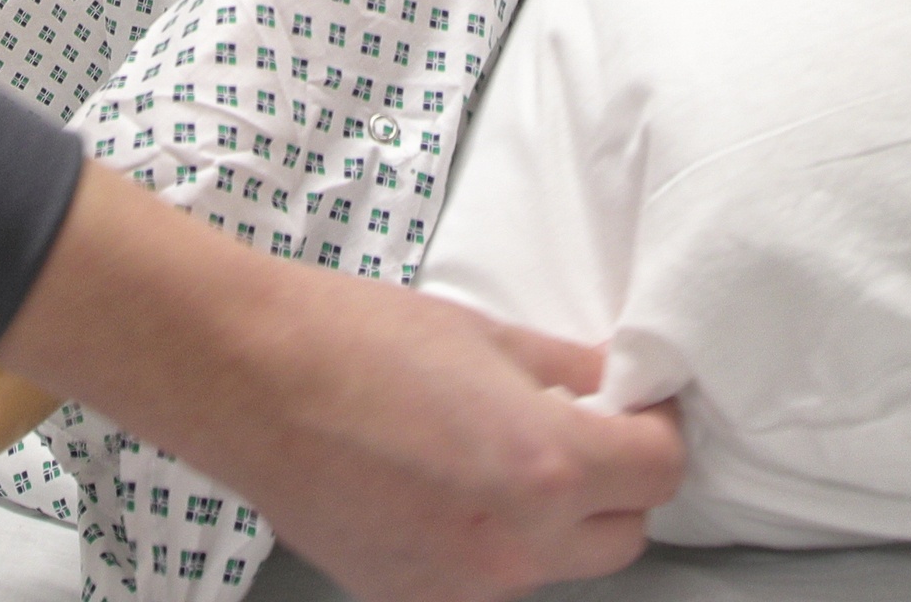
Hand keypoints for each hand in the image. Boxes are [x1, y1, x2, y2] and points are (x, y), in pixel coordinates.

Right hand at [0, 168, 677, 600]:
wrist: (249, 380)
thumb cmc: (357, 341)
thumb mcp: (485, 336)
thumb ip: (564, 370)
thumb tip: (610, 385)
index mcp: (546, 467)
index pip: (660, 473)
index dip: (656, 430)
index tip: (635, 405)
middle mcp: (515, 546)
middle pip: (624, 535)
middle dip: (615, 484)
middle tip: (579, 430)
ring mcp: (460, 587)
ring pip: (554, 565)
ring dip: (551, 521)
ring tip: (494, 458)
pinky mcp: (409, 599)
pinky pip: (483, 582)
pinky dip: (485, 544)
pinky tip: (442, 489)